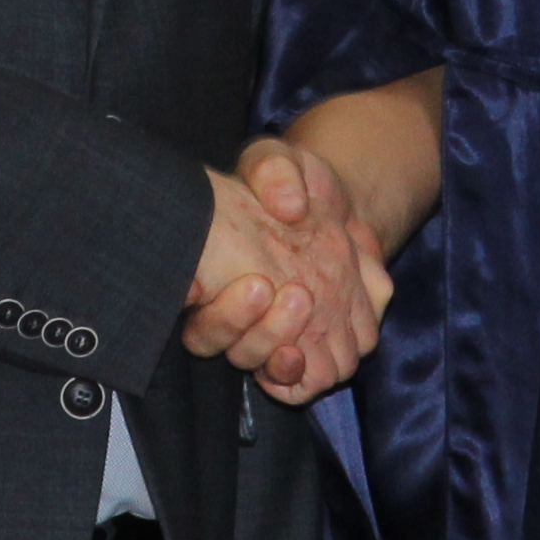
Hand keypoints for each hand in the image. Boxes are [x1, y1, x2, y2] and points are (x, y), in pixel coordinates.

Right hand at [225, 134, 393, 401]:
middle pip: (239, 354)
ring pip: (276, 371)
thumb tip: (287, 207)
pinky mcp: (317, 348)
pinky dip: (318, 367)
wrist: (338, 208)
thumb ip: (275, 170)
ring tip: (310, 305)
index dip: (221, 318)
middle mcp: (241, 319)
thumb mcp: (279, 160)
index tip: (258, 283)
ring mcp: (279, 337)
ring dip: (290, 352)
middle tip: (297, 292)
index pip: (202, 326)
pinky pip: (312, 380)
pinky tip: (331, 333)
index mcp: (216, 278)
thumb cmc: (296, 185)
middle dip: (264, 332)